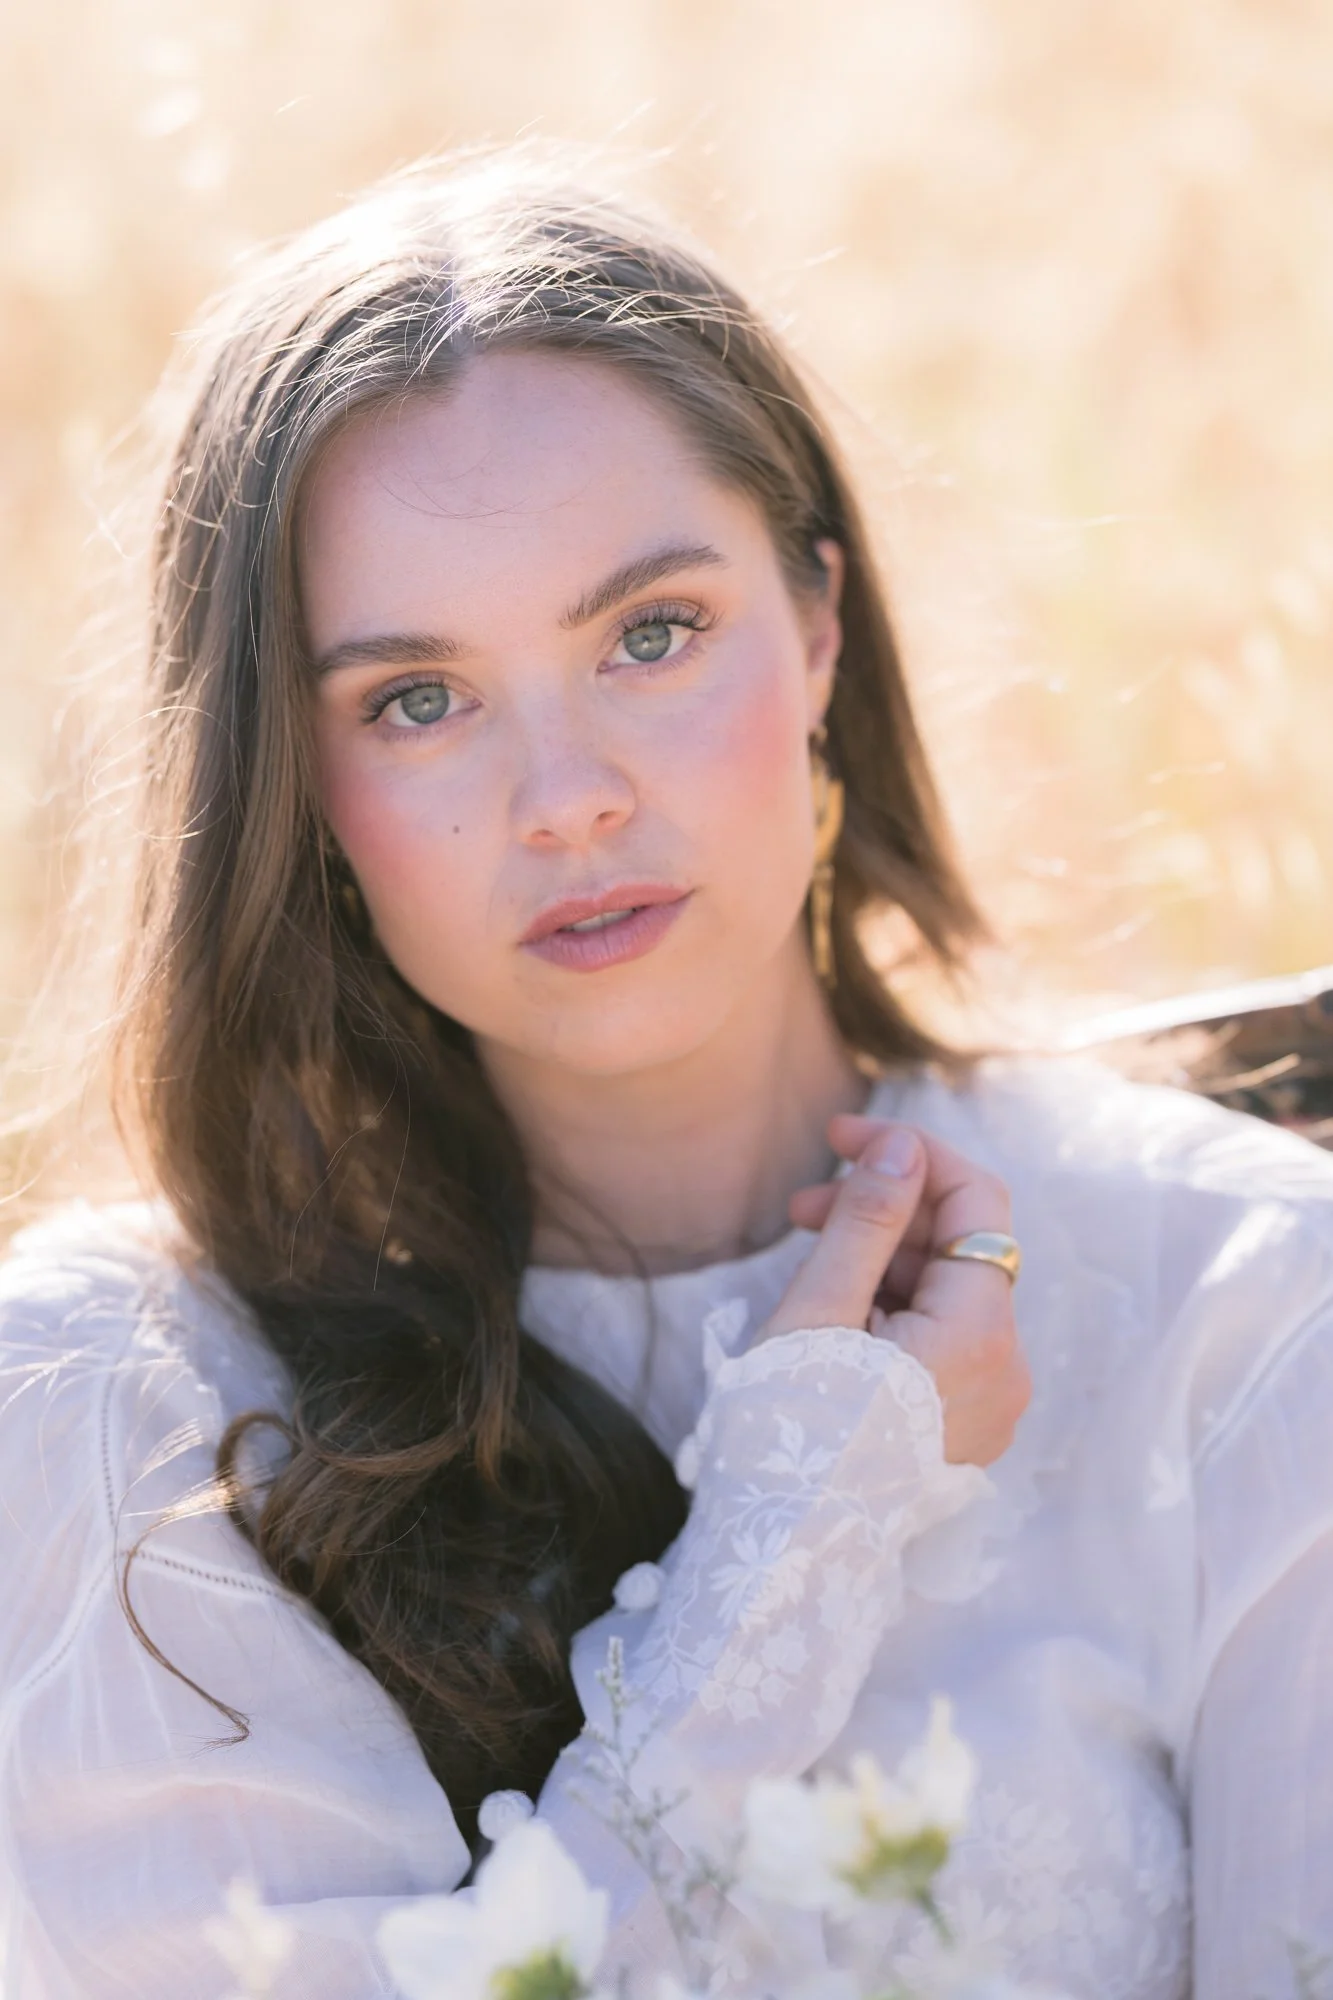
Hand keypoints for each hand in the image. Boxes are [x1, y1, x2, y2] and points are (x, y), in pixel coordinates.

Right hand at [761, 1115, 1030, 1467]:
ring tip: (802, 1261)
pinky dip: (892, 1306)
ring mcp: (989, 1404)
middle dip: (885, 1208)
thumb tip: (904, 1148)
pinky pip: (941, 1339)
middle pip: (960, 1246)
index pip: (976, 1200)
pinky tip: (831, 1311)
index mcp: (980, 1334)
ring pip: (947, 1292)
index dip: (910, 1151)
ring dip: (881, 1257)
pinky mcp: (962, 1426)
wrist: (782, 1562)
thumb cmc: (789, 1438)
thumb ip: (866, 1221)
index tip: (840, 1137)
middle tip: (798, 1206)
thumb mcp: (817, 1313)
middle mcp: (1006, 1369)